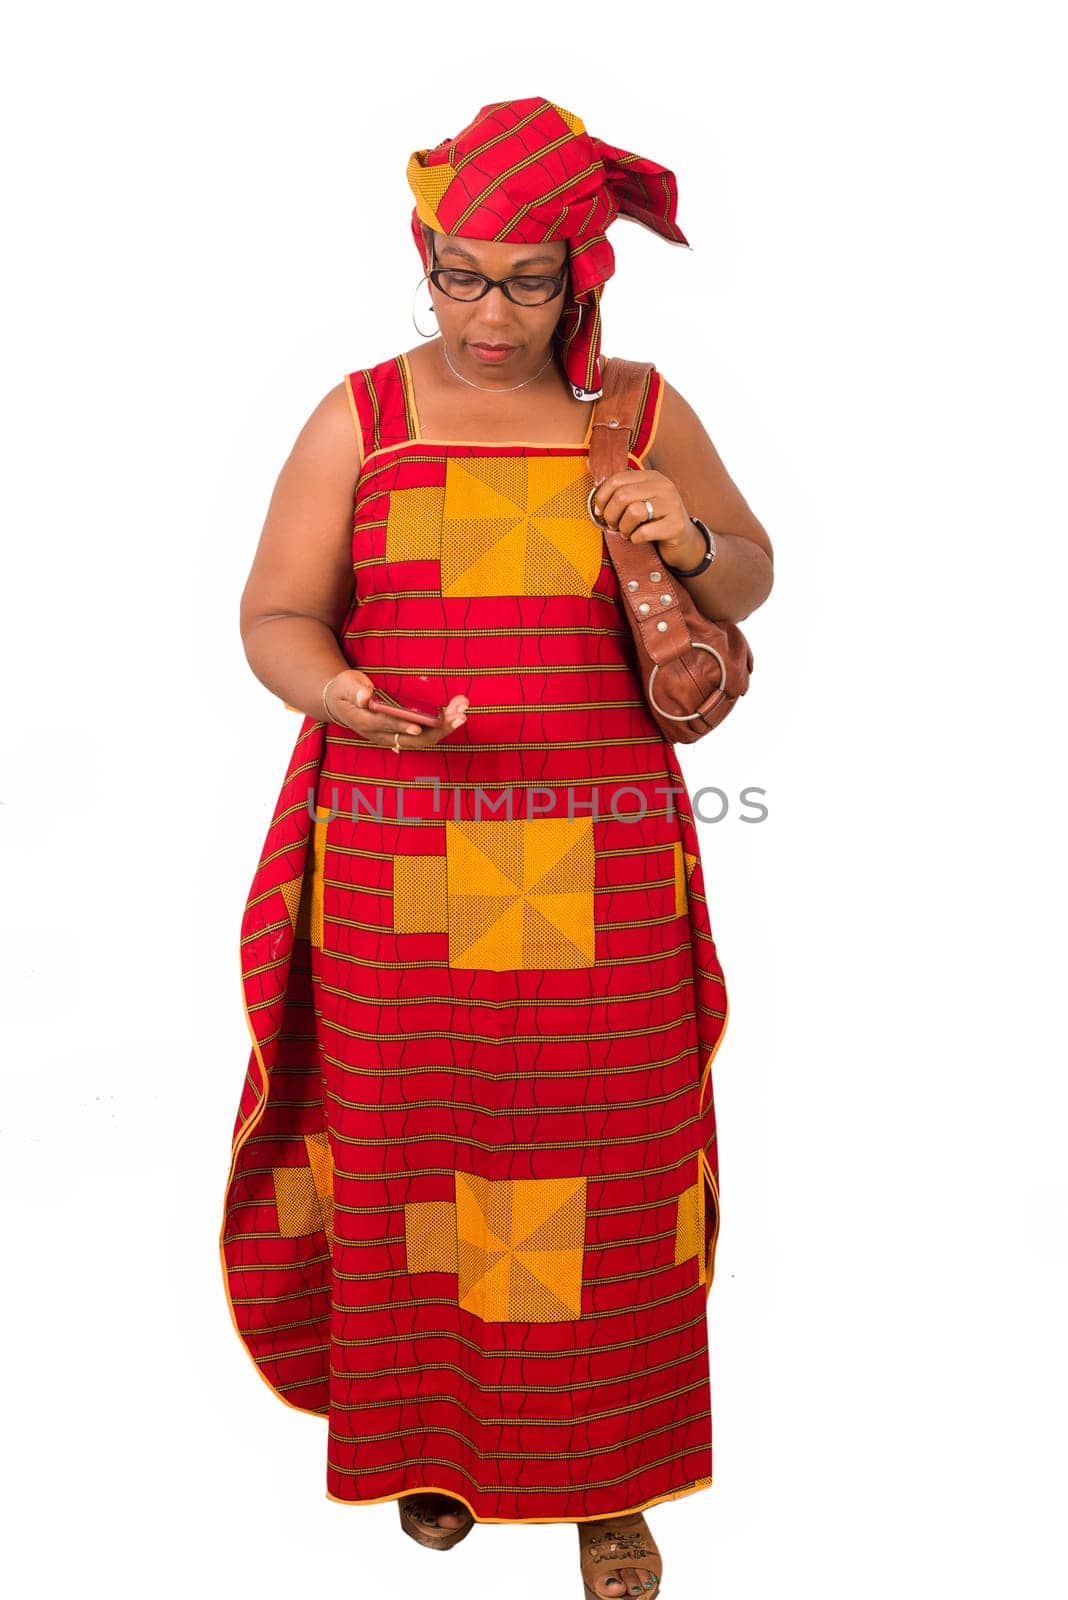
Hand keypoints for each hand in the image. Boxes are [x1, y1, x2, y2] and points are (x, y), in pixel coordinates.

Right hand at [325, 670, 468, 747]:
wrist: (341, 704)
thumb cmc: (344, 690)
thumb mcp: (345, 685)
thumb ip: (354, 691)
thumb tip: (365, 696)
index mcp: (366, 723)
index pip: (387, 726)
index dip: (402, 726)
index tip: (419, 725)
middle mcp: (383, 735)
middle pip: (414, 738)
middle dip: (438, 728)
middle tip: (460, 715)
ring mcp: (394, 737)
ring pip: (424, 738)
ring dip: (446, 726)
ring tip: (463, 709)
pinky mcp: (403, 733)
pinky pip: (426, 733)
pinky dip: (442, 723)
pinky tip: (456, 711)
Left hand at [591, 469, 706, 570]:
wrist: (683, 542)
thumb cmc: (654, 520)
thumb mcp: (638, 499)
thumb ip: (617, 486)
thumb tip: (588, 463)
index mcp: (652, 477)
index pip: (617, 480)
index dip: (602, 497)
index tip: (600, 511)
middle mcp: (664, 487)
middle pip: (623, 496)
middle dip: (611, 515)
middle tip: (613, 525)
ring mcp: (672, 505)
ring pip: (633, 513)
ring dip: (624, 527)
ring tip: (627, 532)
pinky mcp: (675, 525)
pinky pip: (644, 532)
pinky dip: (635, 539)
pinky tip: (638, 539)